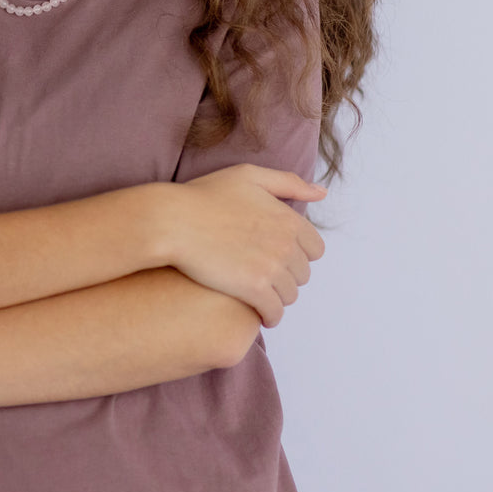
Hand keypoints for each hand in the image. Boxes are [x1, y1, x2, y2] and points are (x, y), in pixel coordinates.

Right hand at [158, 164, 325, 327]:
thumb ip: (288, 182)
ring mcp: (271, 268)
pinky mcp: (253, 290)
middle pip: (303, 274)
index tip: (276, 255)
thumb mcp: (248, 176)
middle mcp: (286, 244)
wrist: (171, 221)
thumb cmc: (204, 196)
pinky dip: (269, 315)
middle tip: (263, 274)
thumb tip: (321, 193)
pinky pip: (274, 312)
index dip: (296, 253)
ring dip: (277, 296)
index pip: (315, 249)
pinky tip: (257, 313)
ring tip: (258, 293)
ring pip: (290, 295)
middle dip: (286, 275)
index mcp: (289, 218)